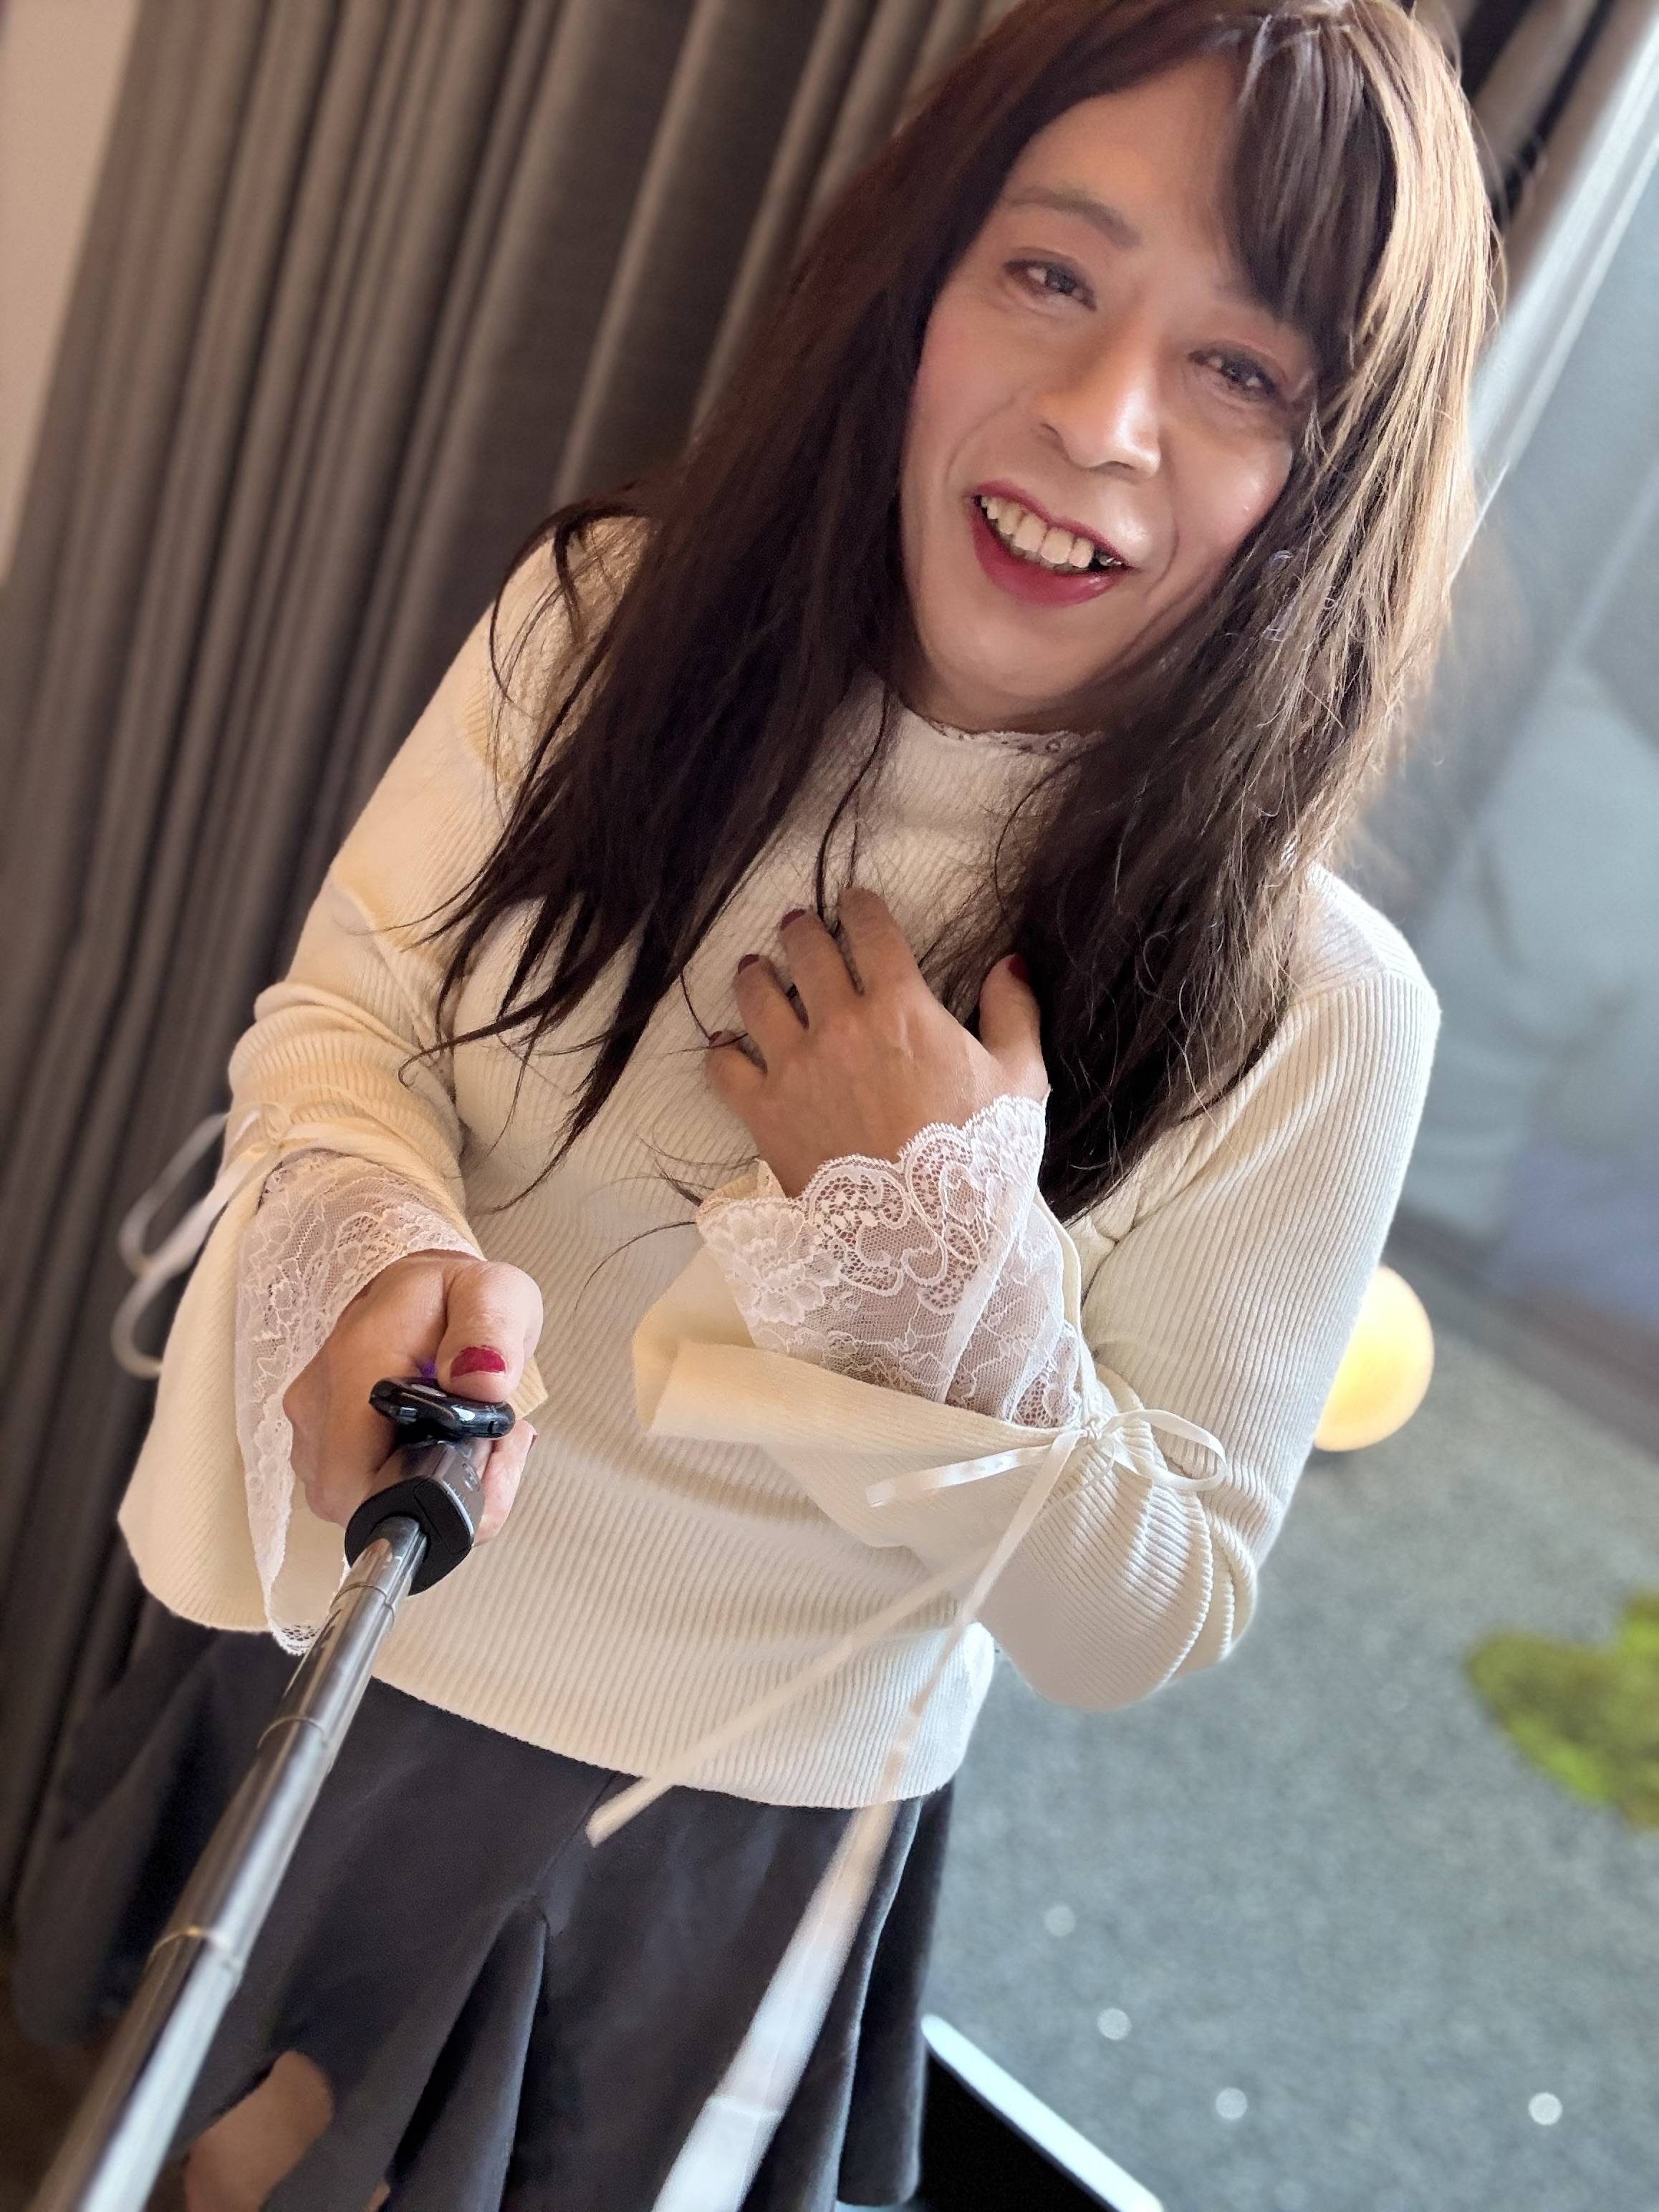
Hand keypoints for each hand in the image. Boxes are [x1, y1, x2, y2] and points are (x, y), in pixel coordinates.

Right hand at [283, 1251, 543, 1541]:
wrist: (417, 1291)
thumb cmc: (455, 1296)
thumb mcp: (494, 1294)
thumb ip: (492, 1333)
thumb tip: (481, 1382)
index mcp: (357, 1360)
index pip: (355, 1477)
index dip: (423, 1493)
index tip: (481, 1462)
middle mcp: (318, 1400)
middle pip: (360, 1502)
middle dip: (435, 1493)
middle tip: (488, 1449)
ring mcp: (311, 1426)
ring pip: (362, 1502)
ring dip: (423, 1488)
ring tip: (468, 1440)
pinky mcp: (317, 1443)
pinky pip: (358, 1490)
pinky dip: (404, 1482)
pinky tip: (438, 1446)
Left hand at [707, 886, 1045, 1197]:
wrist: (926, 1235)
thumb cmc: (979, 1159)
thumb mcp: (1020, 1081)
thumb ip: (1015, 1012)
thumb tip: (1009, 961)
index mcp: (901, 1006)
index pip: (870, 931)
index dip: (860, 906)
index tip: (853, 900)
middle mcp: (840, 1024)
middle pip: (806, 952)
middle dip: (801, 931)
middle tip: (797, 925)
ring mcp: (795, 1067)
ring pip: (756, 997)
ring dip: (754, 976)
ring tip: (754, 969)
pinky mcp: (763, 1112)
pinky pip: (724, 1067)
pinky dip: (721, 1051)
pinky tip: (725, 1045)